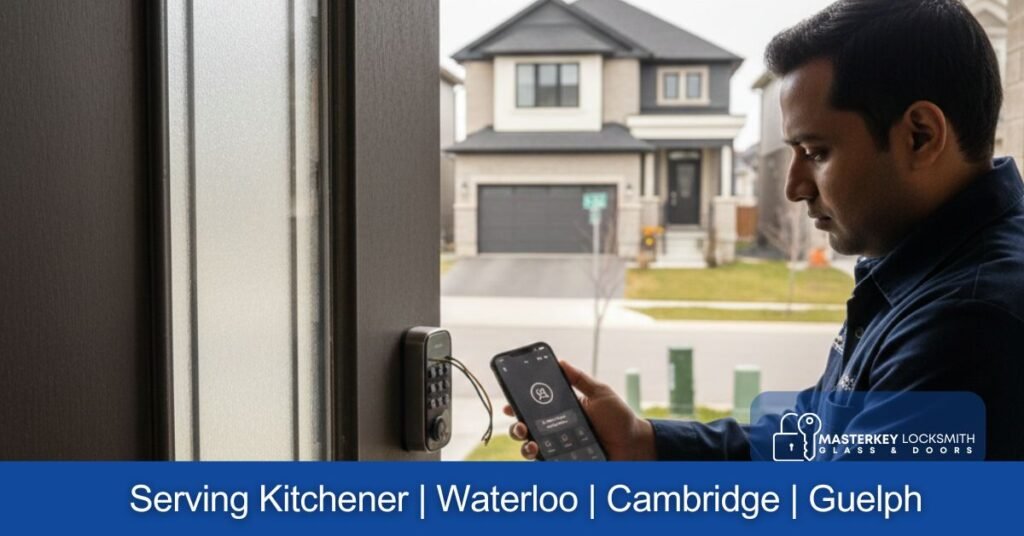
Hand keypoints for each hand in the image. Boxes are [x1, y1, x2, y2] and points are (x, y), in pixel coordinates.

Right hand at [506, 360, 656, 460]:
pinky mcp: (566, 462)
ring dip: (524, 446)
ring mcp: (560, 447)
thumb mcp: (600, 393)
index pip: (534, 407)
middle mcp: (557, 429)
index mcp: (562, 410)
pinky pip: (547, 463)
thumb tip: (560, 362)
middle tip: (520, 425)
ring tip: (530, 442)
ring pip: (531, 448)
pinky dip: (539, 459)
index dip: (518, 405)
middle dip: (516, 427)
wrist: (634, 445)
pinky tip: (539, 453)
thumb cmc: (620, 418)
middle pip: (526, 429)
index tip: (509, 404)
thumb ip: (580, 379)